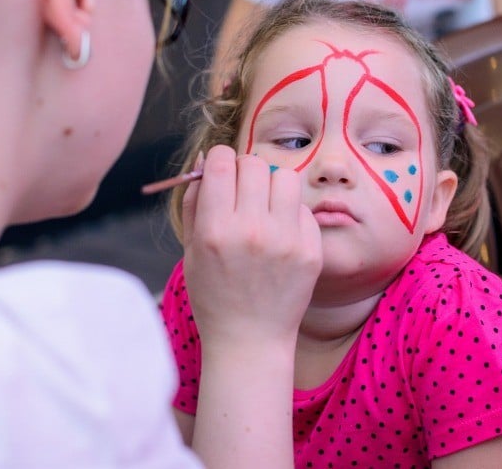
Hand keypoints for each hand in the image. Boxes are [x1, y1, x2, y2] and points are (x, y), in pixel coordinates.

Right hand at [181, 145, 322, 348]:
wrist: (249, 341)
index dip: (219, 161)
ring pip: (285, 178)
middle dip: (245, 171)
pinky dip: (291, 215)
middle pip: (254, 164)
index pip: (222, 162)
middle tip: (243, 193)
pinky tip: (280, 236)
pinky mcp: (311, 251)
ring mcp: (286, 241)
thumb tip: (204, 159)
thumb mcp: (190, 250)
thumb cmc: (213, 294)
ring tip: (265, 209)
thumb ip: (194, 201)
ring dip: (272, 187)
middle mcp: (252, 231)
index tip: (220, 172)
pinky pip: (303, 208)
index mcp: (216, 230)